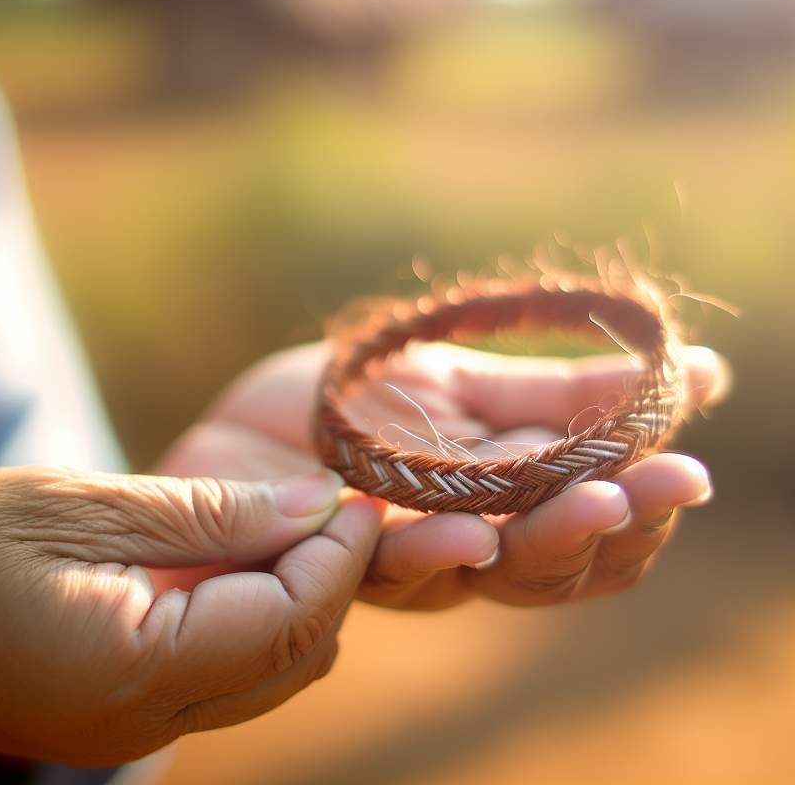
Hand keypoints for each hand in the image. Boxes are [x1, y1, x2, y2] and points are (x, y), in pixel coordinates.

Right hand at [0, 465, 380, 778]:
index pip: (290, 620)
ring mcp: (137, 724)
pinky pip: (224, 667)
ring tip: (304, 513)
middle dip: (336, 575)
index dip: (341, 554)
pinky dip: (255, 610)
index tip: (366, 490)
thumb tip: (310, 502)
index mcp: (136, 668)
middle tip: (348, 496)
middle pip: (296, 655)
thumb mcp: (71, 506)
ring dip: (301, 592)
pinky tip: (243, 549)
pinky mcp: (122, 710)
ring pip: (270, 669)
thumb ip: (199, 514)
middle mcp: (151, 718)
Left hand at [158, 340, 728, 610]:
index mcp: (507, 494)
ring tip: (598, 502)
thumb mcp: (463, 380)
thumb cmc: (351, 405)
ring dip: (551, 539)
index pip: (597, 515)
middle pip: (562, 557)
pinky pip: (397, 570)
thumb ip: (561, 391)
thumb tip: (700, 374)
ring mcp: (411, 557)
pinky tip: (471, 530)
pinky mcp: (343, 563)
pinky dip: (438, 551)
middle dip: (618, 521)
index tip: (689, 461)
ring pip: (497, 573)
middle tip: (669, 485)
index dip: (646, 498)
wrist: (245, 434)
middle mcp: (472, 537)